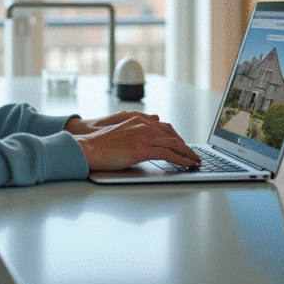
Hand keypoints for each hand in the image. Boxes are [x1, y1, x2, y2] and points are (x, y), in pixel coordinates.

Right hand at [70, 113, 200, 170]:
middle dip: (185, 145)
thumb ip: (134, 131)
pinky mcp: (142, 149)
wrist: (89, 148)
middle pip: (172, 134)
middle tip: (193, 154)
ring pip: (173, 143)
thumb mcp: (120, 132)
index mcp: (137, 120)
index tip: (183, 145)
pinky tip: (187, 164)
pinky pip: (168, 154)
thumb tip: (146, 135)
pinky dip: (181, 159)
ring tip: (195, 161)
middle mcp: (143, 125)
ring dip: (187, 153)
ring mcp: (143, 136)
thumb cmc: (100, 144)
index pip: (164, 127)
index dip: (176, 137)